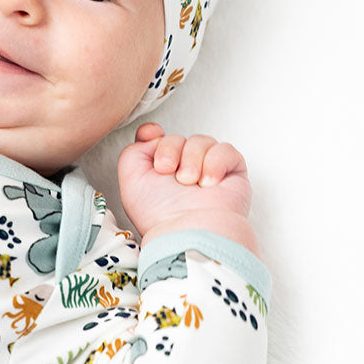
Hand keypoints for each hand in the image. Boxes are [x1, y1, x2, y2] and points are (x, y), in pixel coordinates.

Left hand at [118, 122, 256, 252]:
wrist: (189, 231)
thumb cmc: (159, 213)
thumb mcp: (130, 179)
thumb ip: (134, 151)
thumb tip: (154, 136)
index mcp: (160, 172)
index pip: (158, 138)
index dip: (152, 133)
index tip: (149, 137)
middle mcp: (183, 171)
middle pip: (177, 137)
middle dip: (170, 149)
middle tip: (168, 171)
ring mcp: (209, 171)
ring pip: (201, 140)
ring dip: (191, 158)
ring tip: (189, 182)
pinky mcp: (233, 174)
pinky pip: (226, 150)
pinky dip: (215, 162)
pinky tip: (208, 183)